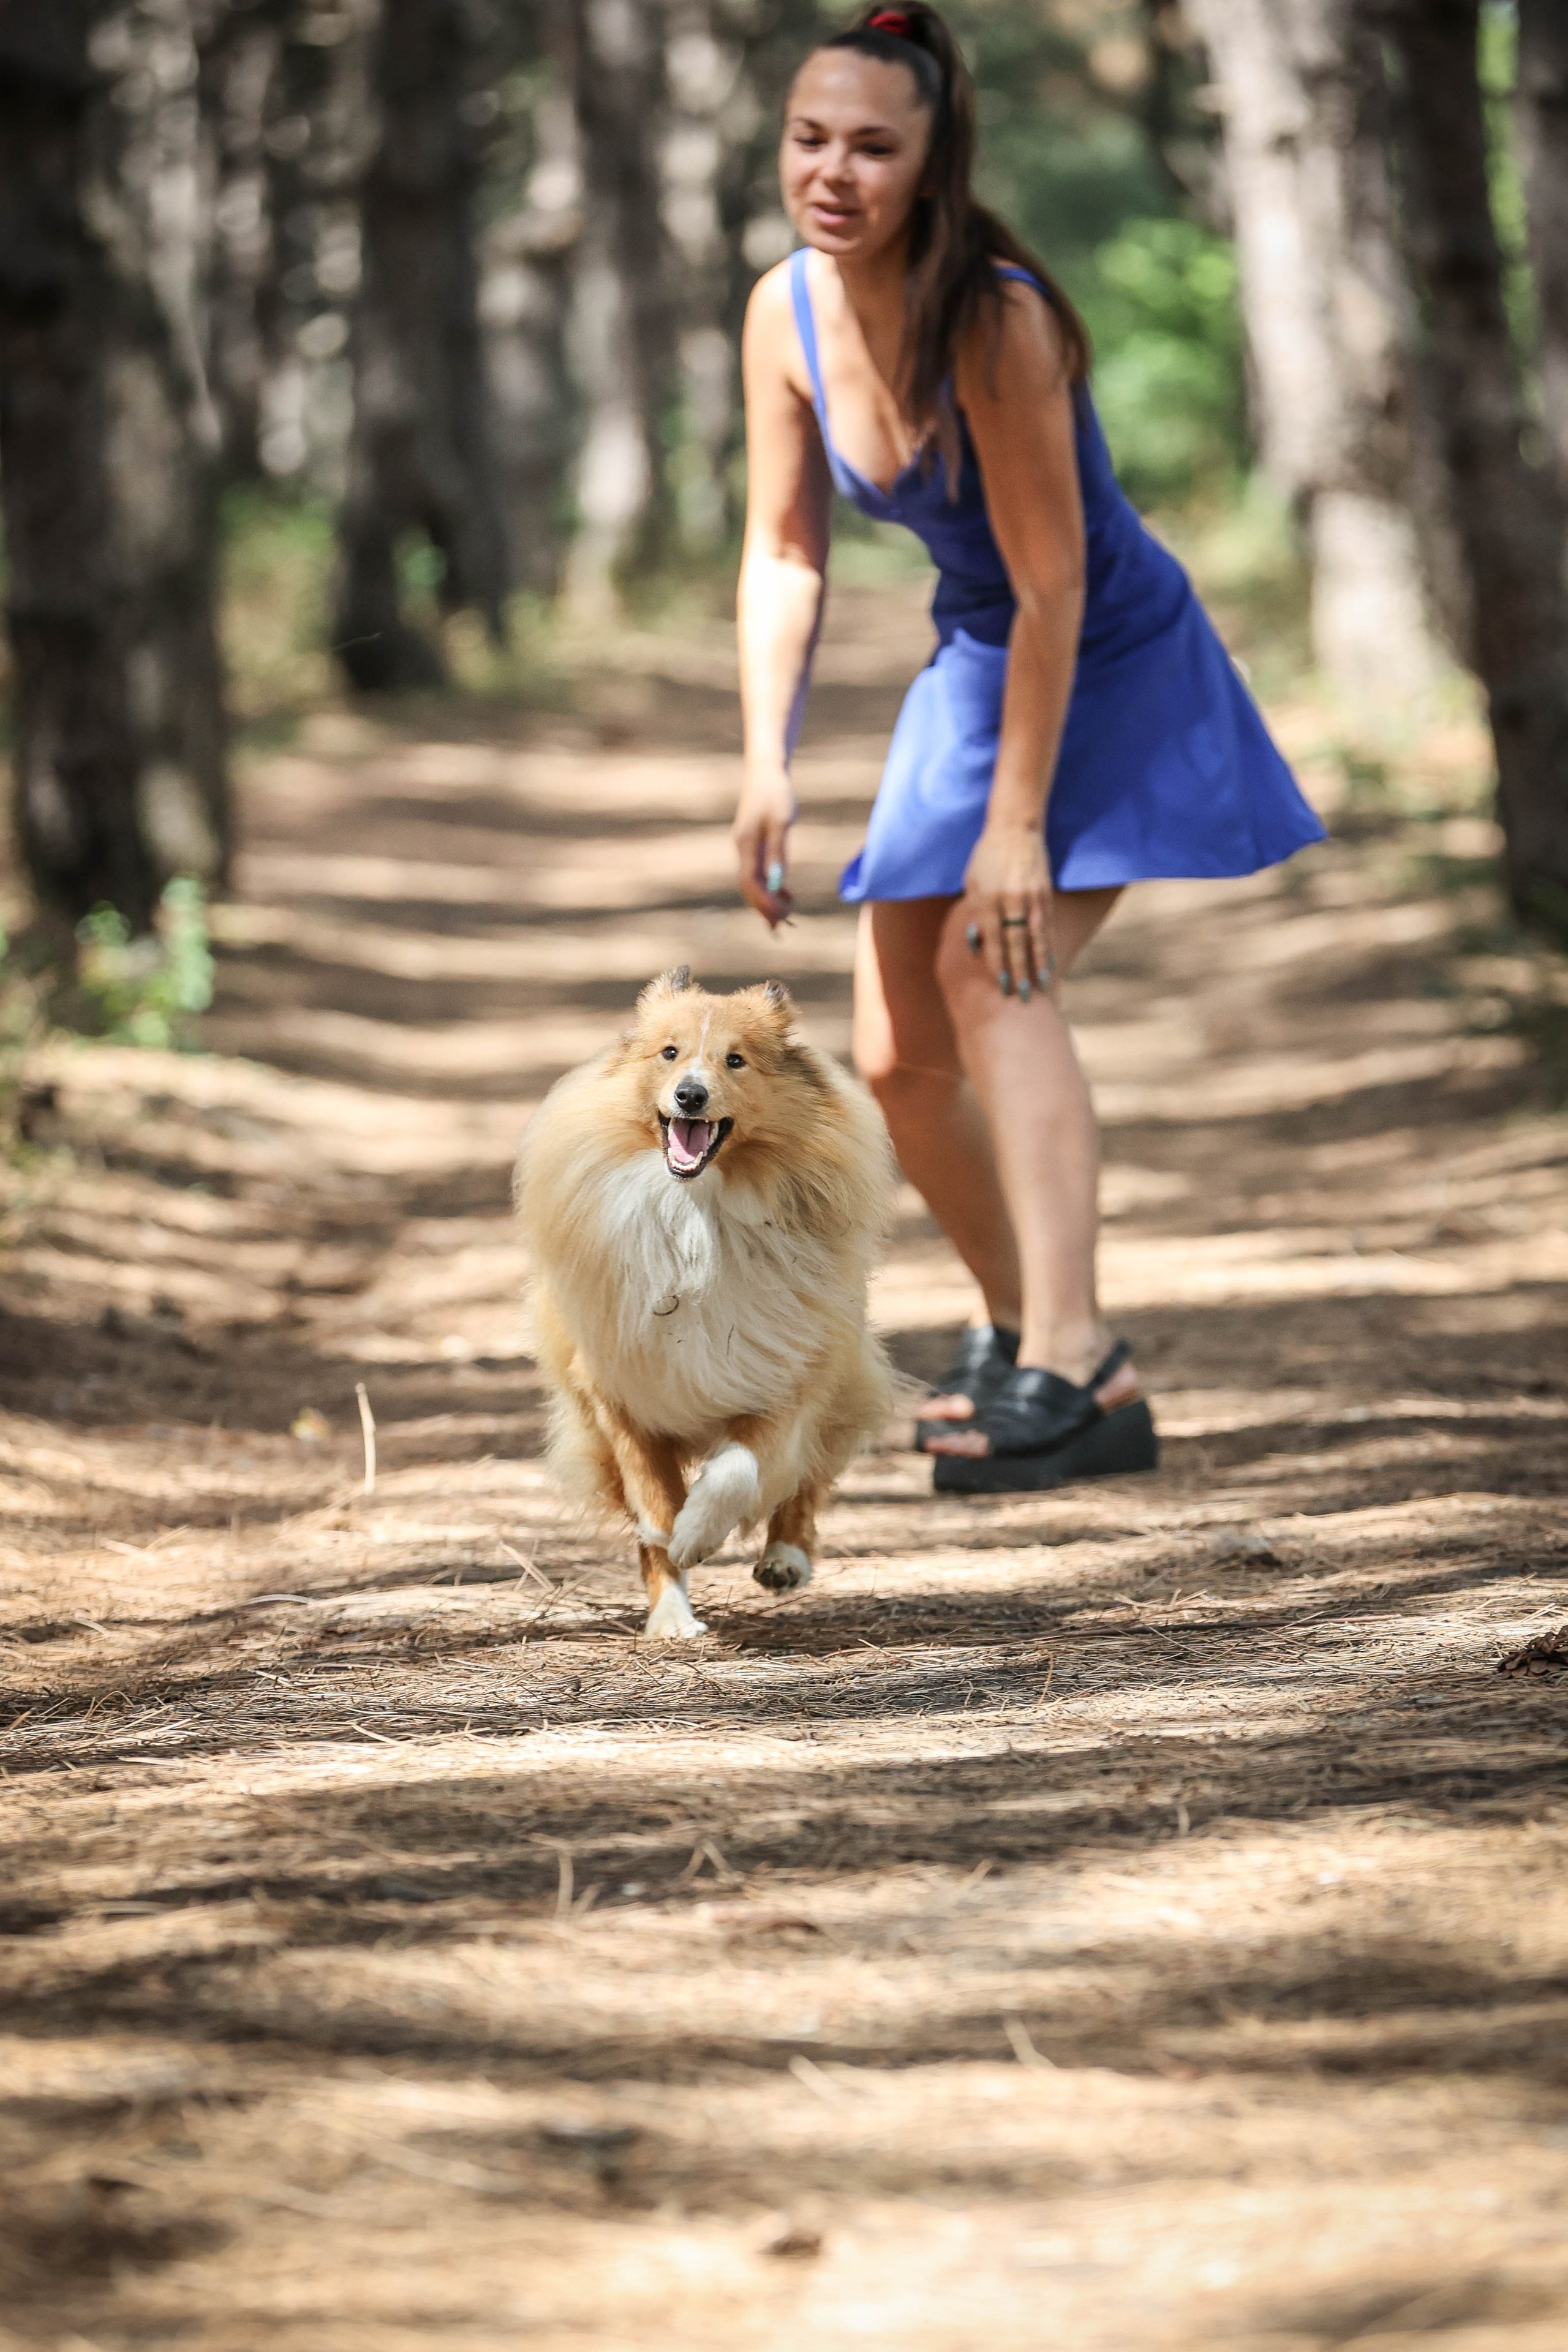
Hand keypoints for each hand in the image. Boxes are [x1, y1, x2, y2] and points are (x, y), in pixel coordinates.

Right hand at [732, 764, 795, 926]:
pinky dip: (768, 886)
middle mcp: (741, 848)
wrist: (765, 770)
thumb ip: (778, 853)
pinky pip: (756, 871)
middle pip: (748, 888)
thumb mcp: (782, 822)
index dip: (764, 903)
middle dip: (764, 908)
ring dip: (767, 900)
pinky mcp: (751, 843)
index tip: (782, 915)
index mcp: (746, 844)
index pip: (750, 883)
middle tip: (784, 926)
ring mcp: (745, 846)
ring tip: (787, 914)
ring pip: (752, 882)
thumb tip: (777, 883)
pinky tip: (785, 892)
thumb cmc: (776, 793)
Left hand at [961, 821, 1055, 999]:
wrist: (1015, 828)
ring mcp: (1031, 897)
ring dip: (1036, 964)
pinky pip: (1047, 925)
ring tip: (1039, 986)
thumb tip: (978, 943)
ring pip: (1035, 937)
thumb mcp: (972, 881)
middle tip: (1020, 995)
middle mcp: (1010, 899)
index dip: (996, 962)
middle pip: (1015, 942)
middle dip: (1018, 970)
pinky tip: (1049, 963)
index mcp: (988, 897)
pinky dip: (1047, 946)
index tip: (998, 984)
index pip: (993, 937)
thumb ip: (974, 912)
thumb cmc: (986, 857)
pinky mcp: (1046, 894)